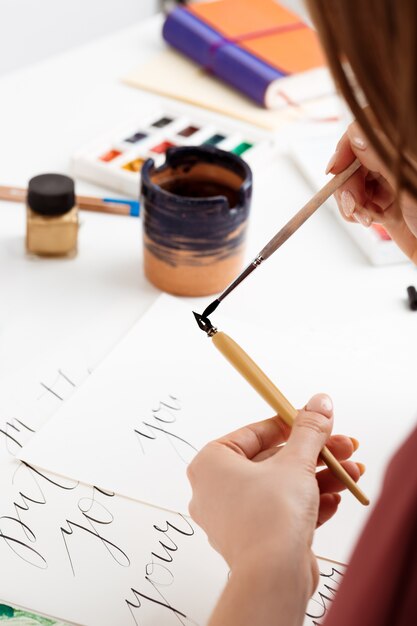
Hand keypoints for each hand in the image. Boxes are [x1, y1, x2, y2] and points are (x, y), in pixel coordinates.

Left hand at [187, 394, 362, 595]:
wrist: (273, 578)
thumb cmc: (270, 516)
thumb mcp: (296, 461)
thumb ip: (309, 429)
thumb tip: (319, 402)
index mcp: (212, 463)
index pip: (254, 433)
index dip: (289, 424)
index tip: (313, 419)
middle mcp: (216, 490)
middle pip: (273, 460)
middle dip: (314, 454)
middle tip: (342, 446)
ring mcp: (234, 517)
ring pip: (281, 487)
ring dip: (319, 478)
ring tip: (351, 473)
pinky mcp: (254, 540)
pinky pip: (282, 513)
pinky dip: (309, 504)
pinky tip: (335, 499)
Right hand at [326, 121, 416, 262]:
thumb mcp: (409, 183)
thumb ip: (381, 157)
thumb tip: (356, 133)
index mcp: (404, 148)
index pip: (366, 128)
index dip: (346, 146)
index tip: (334, 168)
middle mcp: (395, 161)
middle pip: (354, 160)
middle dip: (346, 183)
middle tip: (353, 205)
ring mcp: (390, 183)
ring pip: (352, 183)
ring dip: (351, 202)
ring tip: (366, 219)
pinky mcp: (387, 206)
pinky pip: (359, 204)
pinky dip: (357, 214)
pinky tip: (369, 221)